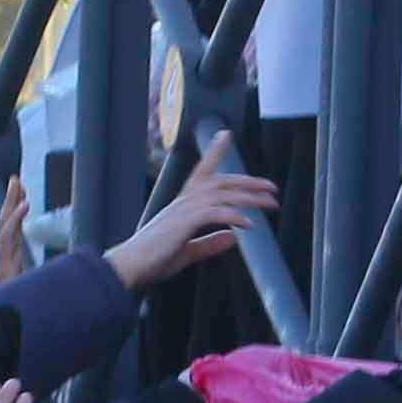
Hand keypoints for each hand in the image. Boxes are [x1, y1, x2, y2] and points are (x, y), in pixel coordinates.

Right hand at [105, 131, 275, 295]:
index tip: (225, 135)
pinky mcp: (183, 222)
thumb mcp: (188, 251)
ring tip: (269, 203)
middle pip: (221, 181)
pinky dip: (233, 216)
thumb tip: (232, 238)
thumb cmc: (153, 259)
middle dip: (248, 182)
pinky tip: (248, 224)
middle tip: (271, 187)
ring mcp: (183, 210)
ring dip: (249, 197)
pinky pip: (214, 213)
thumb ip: (210, 243)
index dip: (214, 152)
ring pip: (222, 194)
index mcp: (183, 205)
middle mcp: (184, 201)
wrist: (130, 267)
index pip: (202, 172)